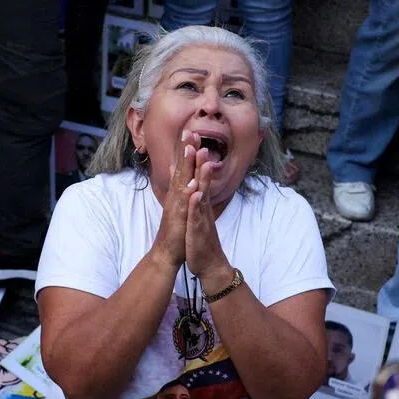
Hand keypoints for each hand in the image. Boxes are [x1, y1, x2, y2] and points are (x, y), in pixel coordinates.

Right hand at [151, 136, 195, 269]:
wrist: (166, 252)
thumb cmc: (175, 229)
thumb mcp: (177, 205)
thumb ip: (177, 186)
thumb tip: (176, 171)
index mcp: (177, 192)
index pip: (182, 168)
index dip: (186, 150)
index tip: (190, 132)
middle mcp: (176, 196)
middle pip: (181, 169)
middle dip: (185, 151)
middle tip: (189, 130)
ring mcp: (176, 206)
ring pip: (182, 183)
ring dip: (186, 166)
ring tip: (191, 149)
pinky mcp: (178, 219)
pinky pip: (184, 205)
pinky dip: (188, 195)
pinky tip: (193, 185)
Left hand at [185, 142, 229, 283]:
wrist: (209, 263)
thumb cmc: (199, 238)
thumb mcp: (194, 214)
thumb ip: (193, 196)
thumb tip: (189, 180)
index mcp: (199, 201)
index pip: (197, 175)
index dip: (194, 156)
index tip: (191, 135)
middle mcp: (202, 206)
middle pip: (202, 179)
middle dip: (200, 159)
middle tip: (199, 139)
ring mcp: (202, 217)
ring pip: (203, 194)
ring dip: (204, 178)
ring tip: (204, 161)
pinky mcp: (199, 230)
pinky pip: (198, 216)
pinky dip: (197, 205)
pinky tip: (196, 194)